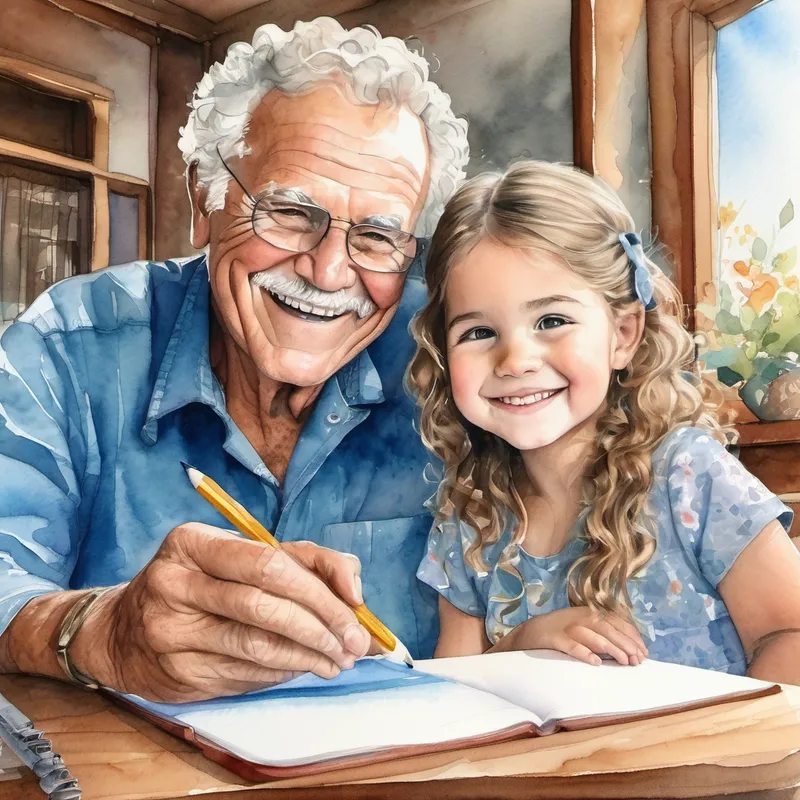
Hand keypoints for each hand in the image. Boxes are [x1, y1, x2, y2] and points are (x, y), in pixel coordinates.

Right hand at [68, 523, 371, 701]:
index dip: (320, 587)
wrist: (123, 631)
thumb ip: (303, 560)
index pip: (269, 563)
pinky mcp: (177, 672)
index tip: (356, 606)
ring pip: (258, 646)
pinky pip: (245, 674)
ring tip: (337, 659)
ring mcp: (170, 632)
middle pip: (265, 605)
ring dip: (309, 656)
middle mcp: (175, 583)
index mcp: (193, 542)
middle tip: (356, 643)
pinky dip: (283, 672)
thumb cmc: (202, 583)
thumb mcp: (243, 554)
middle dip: (322, 626)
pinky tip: (302, 667)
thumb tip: (355, 590)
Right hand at [496, 607, 648, 665]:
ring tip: (624, 662)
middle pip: (608, 629)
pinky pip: (572, 646)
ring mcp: (566, 627)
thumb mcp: (583, 627)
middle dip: (626, 645)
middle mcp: (580, 617)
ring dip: (612, 649)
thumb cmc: (561, 633)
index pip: (616, 621)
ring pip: (594, 636)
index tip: (644, 652)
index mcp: (589, 612)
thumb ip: (602, 633)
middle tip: (637, 661)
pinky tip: (596, 662)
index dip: (632, 636)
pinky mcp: (554, 639)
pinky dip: (585, 653)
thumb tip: (629, 648)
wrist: (529, 633)